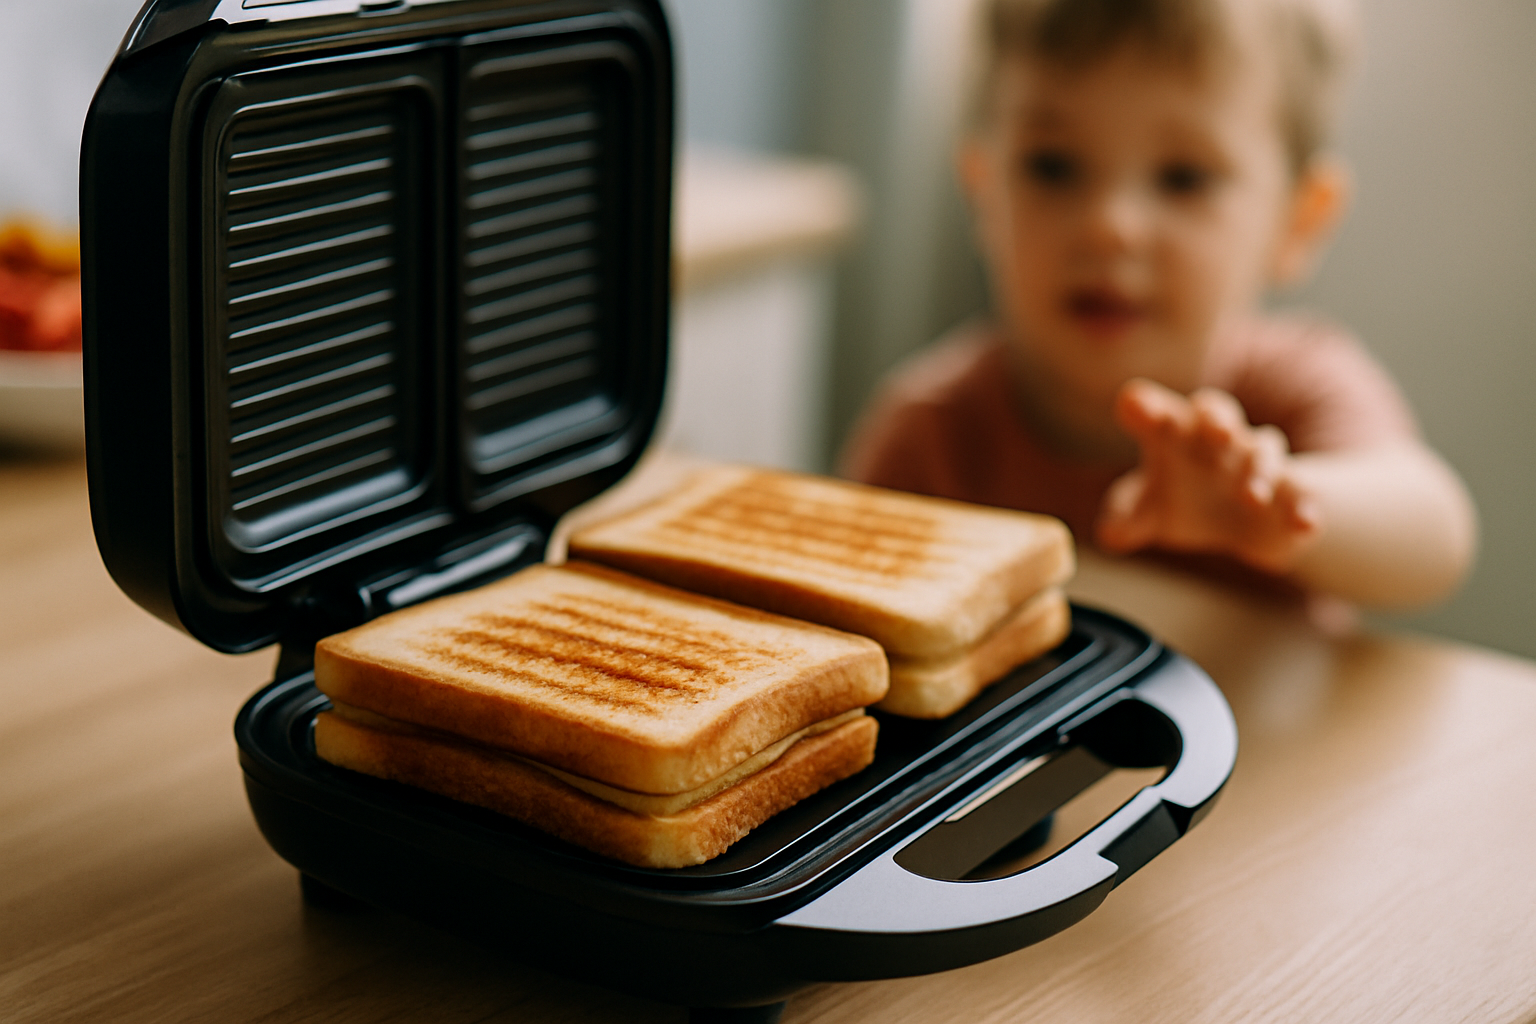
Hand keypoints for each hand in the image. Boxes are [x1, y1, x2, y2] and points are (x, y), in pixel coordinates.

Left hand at [1095, 379, 1321, 572]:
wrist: (1238, 522)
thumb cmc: (1181, 503)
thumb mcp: (1149, 513)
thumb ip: (1128, 519)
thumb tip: (1110, 534)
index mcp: (1175, 434)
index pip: (1159, 411)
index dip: (1146, 406)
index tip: (1134, 404)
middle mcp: (1219, 438)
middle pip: (1219, 412)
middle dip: (1217, 418)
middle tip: (1215, 430)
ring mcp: (1257, 461)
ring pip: (1265, 450)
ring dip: (1260, 471)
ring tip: (1251, 497)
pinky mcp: (1290, 492)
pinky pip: (1302, 493)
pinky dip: (1305, 508)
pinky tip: (1304, 525)